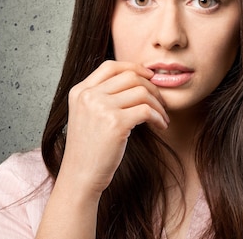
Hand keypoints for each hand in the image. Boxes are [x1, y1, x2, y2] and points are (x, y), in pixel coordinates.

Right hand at [60, 61, 168, 194]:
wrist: (80, 177)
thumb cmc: (90, 148)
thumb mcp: (87, 114)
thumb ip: (103, 95)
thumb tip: (137, 78)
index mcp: (80, 91)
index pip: (111, 66)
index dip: (134, 67)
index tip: (150, 76)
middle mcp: (89, 96)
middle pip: (130, 76)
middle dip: (152, 87)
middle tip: (161, 102)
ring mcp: (101, 108)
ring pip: (142, 92)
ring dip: (158, 104)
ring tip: (162, 117)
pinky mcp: (116, 122)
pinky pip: (147, 111)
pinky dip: (159, 117)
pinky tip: (161, 126)